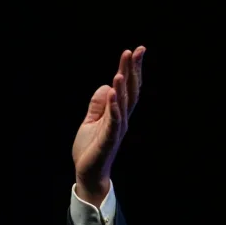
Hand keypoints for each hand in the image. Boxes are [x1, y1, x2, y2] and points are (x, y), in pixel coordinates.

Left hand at [72, 46, 145, 204]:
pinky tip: (112, 93)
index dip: (132, 69)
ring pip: (123, 104)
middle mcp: (121, 118)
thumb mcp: (90, 121)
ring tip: (121, 70)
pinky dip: (113, 106)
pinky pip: (113, 120)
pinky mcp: (108, 139)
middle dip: (133, 70)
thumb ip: (97, 105)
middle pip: (130, 91)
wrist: (88, 174)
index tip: (136, 50)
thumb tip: (106, 86)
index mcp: (117, 113)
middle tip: (137, 50)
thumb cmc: (91, 149)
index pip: (127, 87)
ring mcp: (116, 128)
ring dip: (123, 87)